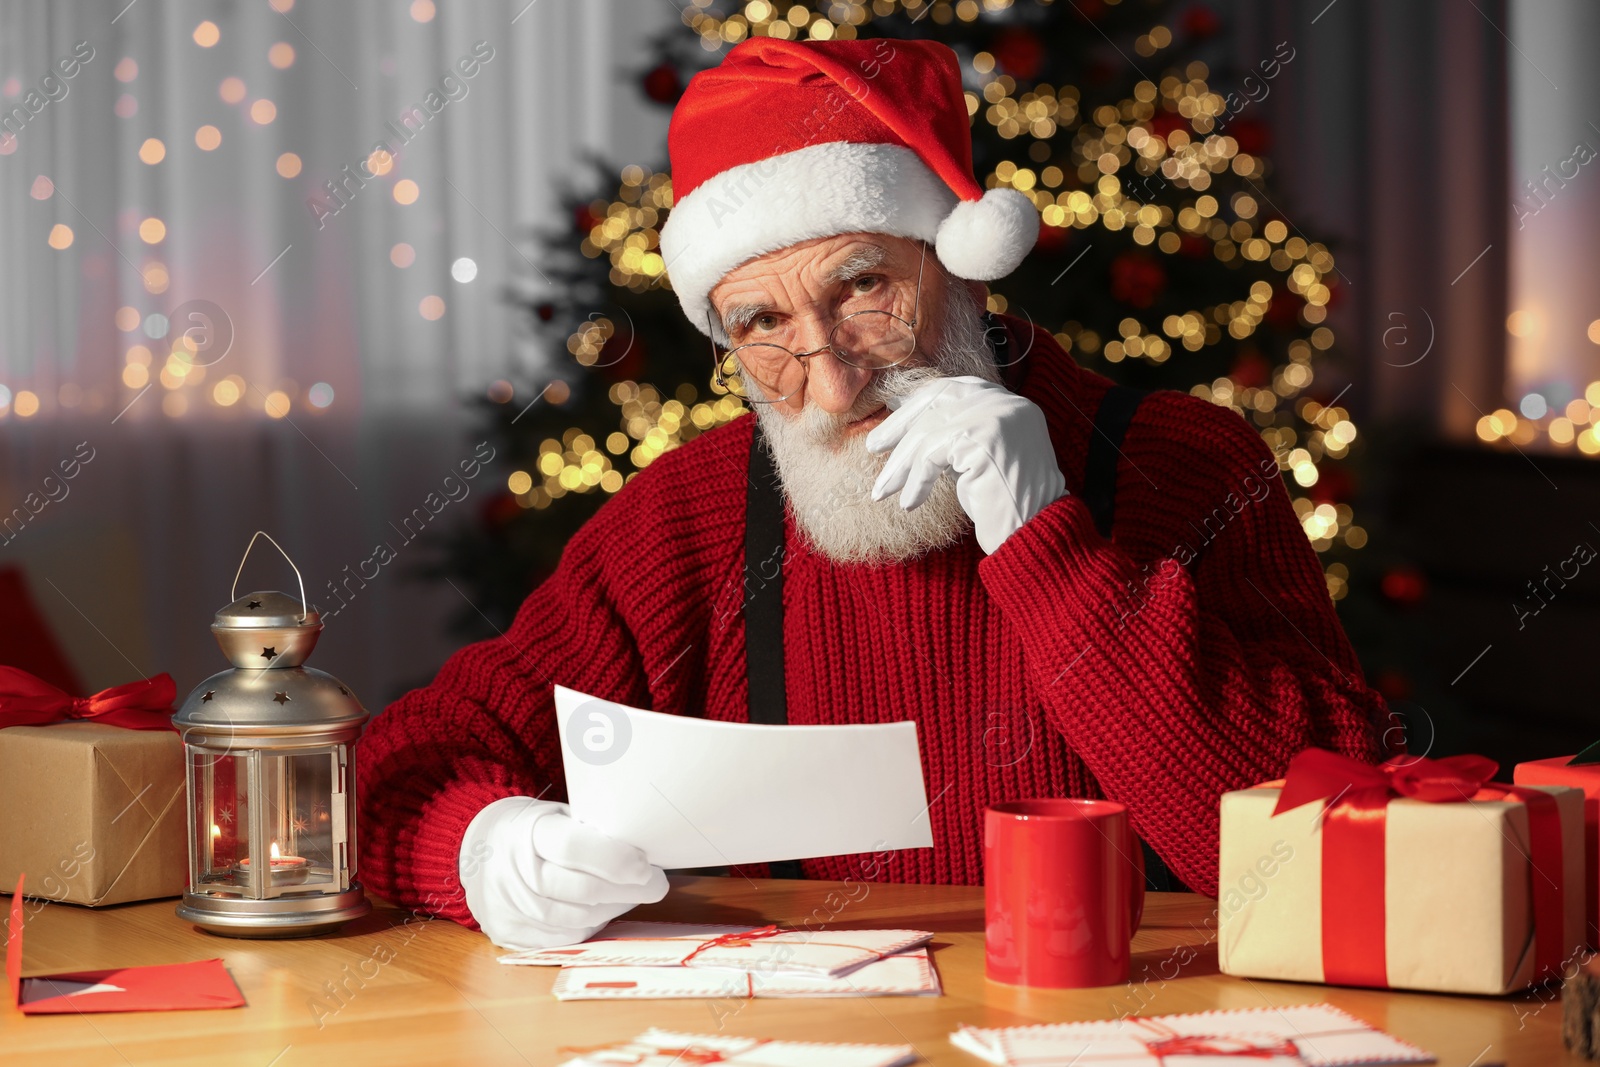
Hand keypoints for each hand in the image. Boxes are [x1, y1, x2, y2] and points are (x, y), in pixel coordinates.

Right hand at [459, 796, 668, 950]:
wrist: (477, 852)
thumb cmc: (531, 831)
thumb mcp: (556, 814)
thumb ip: (591, 829)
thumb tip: (644, 844)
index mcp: (528, 832)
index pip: (573, 847)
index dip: (614, 858)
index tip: (645, 864)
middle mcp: (514, 872)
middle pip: (582, 890)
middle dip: (629, 890)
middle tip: (657, 884)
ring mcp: (509, 907)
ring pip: (578, 920)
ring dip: (615, 908)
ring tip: (633, 894)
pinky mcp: (510, 934)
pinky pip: (564, 938)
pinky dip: (593, 926)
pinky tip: (606, 910)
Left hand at [865, 375, 1065, 554]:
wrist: (1034, 536)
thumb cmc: (1003, 505)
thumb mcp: (975, 459)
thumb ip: (952, 434)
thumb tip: (904, 415)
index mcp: (1009, 402)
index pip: (951, 389)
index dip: (916, 404)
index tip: (891, 422)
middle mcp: (1006, 402)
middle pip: (936, 400)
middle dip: (900, 425)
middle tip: (873, 447)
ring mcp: (997, 417)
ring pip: (929, 430)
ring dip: (900, 464)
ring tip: (884, 491)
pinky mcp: (983, 440)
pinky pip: (932, 454)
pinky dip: (915, 480)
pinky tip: (910, 503)